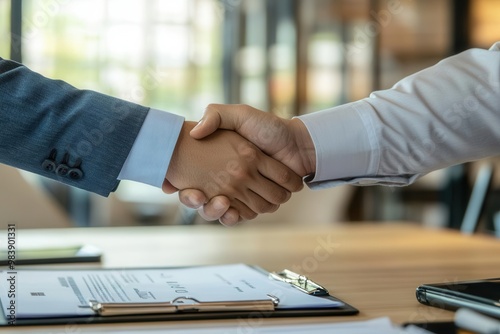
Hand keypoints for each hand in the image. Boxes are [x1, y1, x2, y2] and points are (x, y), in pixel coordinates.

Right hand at [164, 121, 303, 221]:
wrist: (297, 144)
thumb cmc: (269, 127)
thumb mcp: (240, 114)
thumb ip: (216, 116)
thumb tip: (194, 132)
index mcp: (219, 162)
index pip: (192, 179)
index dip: (183, 187)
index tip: (175, 187)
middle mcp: (228, 180)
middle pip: (202, 200)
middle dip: (195, 202)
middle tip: (198, 197)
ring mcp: (242, 193)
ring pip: (219, 211)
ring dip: (215, 211)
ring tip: (220, 201)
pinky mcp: (257, 203)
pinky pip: (240, 216)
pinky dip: (234, 217)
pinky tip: (231, 210)